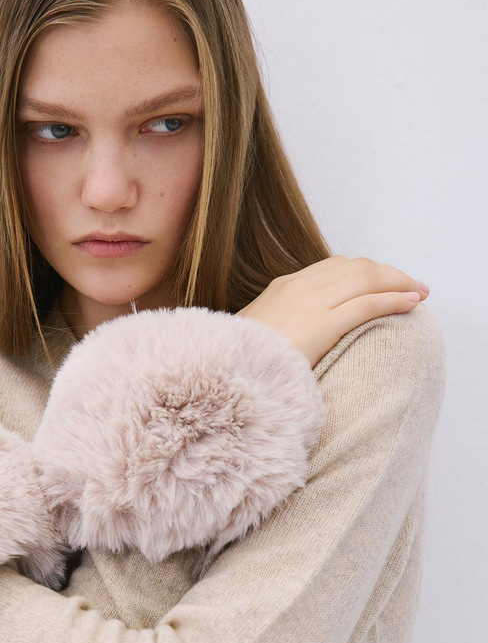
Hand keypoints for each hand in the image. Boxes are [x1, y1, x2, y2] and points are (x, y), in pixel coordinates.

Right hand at [236, 255, 429, 367]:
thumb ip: (276, 329)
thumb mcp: (252, 337)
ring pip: (366, 280)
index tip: (380, 281)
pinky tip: (411, 303)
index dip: (363, 272)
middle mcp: (298, 287)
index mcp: (281, 288)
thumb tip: (289, 340)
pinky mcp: (321, 323)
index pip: (332, 268)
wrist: (223, 375)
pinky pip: (367, 304)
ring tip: (419, 292)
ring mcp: (310, 303)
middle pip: (355, 268)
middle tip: (410, 284)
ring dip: (398, 282)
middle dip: (388, 273)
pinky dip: (394, 300)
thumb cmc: (238, 365)